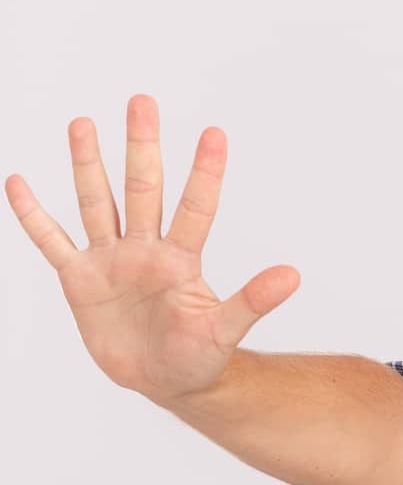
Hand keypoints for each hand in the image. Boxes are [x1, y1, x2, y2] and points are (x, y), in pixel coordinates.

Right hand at [7, 95, 299, 406]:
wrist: (167, 383)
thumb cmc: (200, 357)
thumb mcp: (224, 331)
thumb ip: (252, 301)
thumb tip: (293, 275)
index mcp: (182, 260)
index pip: (195, 207)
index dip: (204, 172)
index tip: (216, 133)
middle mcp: (146, 250)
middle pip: (142, 189)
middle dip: (142, 146)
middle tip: (142, 101)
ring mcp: (111, 260)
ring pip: (97, 203)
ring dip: (88, 165)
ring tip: (83, 123)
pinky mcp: (80, 280)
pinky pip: (53, 241)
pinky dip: (35, 215)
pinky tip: (19, 182)